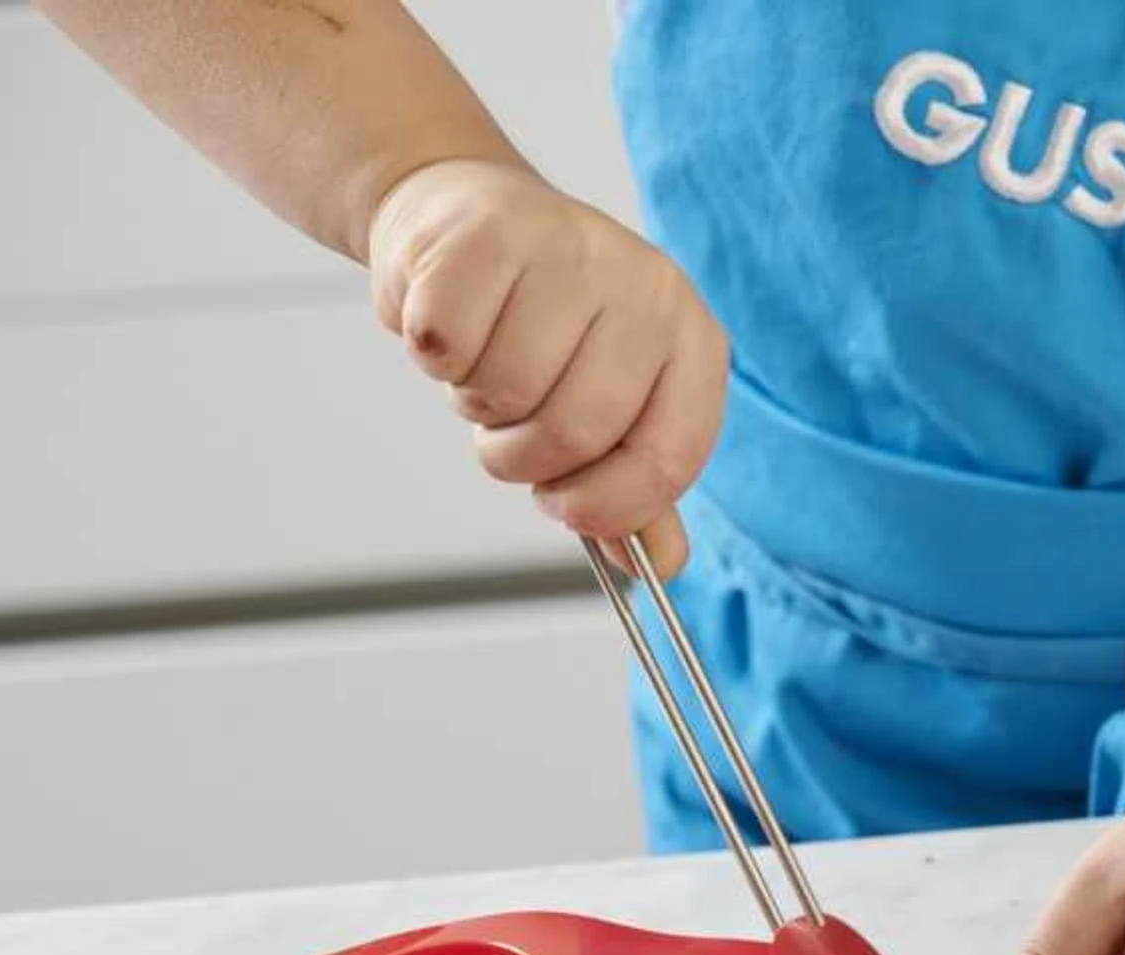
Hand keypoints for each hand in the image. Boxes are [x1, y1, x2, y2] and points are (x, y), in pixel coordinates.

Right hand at [366, 159, 727, 571]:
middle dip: (524, 457)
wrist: (465, 218)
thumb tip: (659, 566)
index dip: (608, 506)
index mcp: (691, 340)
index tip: (566, 506)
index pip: (669, 458)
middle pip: (579, 431)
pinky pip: (446, 343)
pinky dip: (432, 354)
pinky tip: (449, 323)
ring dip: (475, 403)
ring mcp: (572, 250)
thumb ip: (636, 491)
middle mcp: (646, 288)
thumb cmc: (540, 325)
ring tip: (482, 360)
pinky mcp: (489, 232)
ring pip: (507, 390)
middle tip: (507, 426)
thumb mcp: (608, 406)